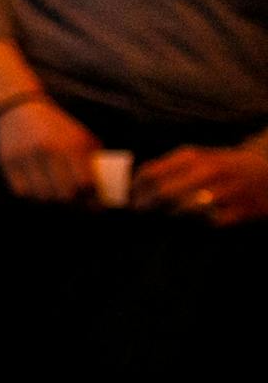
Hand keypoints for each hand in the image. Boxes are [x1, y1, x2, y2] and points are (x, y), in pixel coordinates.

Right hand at [0, 98, 100, 201]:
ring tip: (52, 193)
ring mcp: (26, 156)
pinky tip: (35, 187)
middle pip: (64, 194)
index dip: (90, 197)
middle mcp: (48, 150)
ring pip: (42, 196)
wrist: (19, 106)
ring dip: (49, 199)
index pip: (84, 184)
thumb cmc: (57, 126)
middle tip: (71, 199)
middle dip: (70, 201)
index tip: (91, 201)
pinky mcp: (7, 160)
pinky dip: (30, 194)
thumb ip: (94, 162)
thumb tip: (103, 194)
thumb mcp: (80, 137)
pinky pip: (21, 191)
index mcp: (70, 145)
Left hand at [132, 145, 267, 225]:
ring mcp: (226, 191)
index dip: (135, 190)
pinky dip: (196, 226)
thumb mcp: (195, 158)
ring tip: (161, 220)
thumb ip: (166, 167)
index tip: (128, 200)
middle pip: (164, 193)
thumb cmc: (221, 166)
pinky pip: (209, 223)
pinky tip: (190, 225)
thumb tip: (134, 182)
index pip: (151, 174)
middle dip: (147, 206)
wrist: (265, 171)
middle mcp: (208, 171)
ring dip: (169, 217)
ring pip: (184, 210)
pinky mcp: (242, 211)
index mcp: (192, 156)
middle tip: (140, 213)